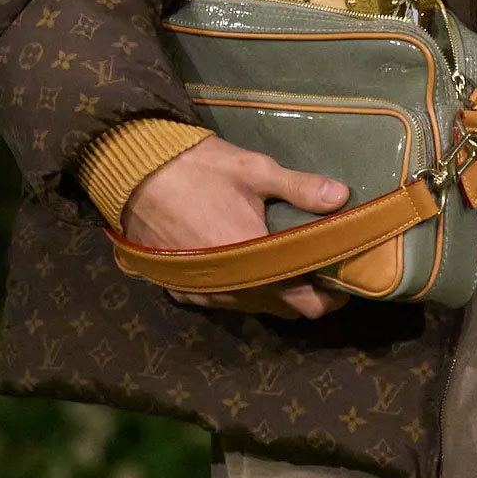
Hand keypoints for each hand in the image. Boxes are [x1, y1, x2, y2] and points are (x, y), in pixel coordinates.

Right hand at [122, 138, 351, 318]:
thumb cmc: (198, 169)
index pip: (305, 303)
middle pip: (282, 308)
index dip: (330, 296)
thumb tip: (343, 197)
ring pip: (251, 306)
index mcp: (254, 262)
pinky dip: (238, 287)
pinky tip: (242, 261)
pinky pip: (220, 299)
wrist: (133, 172)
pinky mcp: (180, 288)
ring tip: (281, 260)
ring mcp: (203, 292)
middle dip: (304, 292)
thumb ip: (300, 187)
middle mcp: (230, 287)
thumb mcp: (254, 170)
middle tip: (316, 264)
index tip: (341, 276)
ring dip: (270, 290)